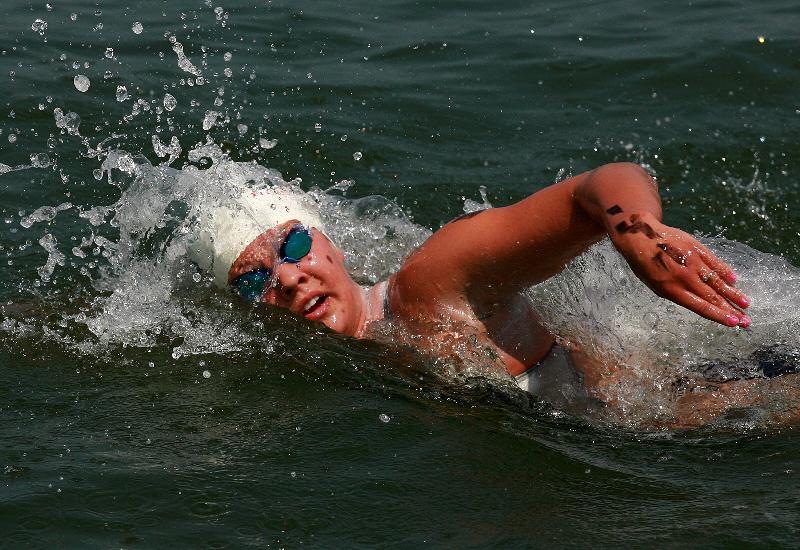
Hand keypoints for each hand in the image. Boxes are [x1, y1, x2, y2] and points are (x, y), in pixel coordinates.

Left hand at [609, 212, 750, 327]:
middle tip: (746, 320)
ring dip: (733, 293)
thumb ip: (677, 294)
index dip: (719, 316)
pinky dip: (725, 271)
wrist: (640, 236)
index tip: (734, 323)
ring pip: (717, 281)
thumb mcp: (655, 285)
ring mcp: (692, 262)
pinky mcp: (696, 248)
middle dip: (731, 310)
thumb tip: (699, 302)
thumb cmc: (645, 265)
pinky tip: (734, 280)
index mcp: (672, 290)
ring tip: (746, 303)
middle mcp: (685, 277)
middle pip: (713, 297)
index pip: (701, 306)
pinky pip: (714, 262)